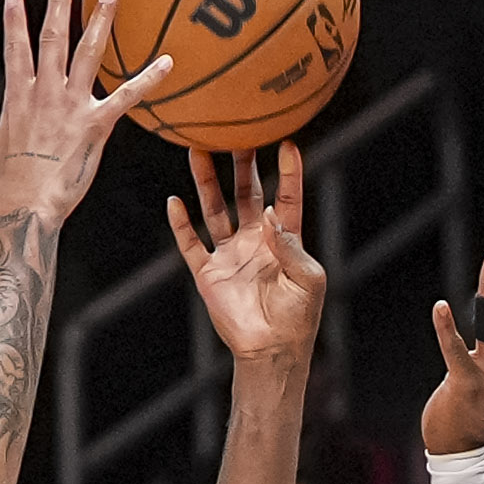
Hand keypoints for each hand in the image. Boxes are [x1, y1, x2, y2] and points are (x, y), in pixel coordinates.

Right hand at [0, 0, 166, 226]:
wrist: (25, 207)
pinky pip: (127, 96)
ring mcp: (72, 105)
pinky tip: (169, 61)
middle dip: (58, 2)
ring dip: (101, 19)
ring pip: (90, 52)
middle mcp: (45, 92)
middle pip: (53, 37)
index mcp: (18, 97)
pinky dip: (149, 78)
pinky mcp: (97, 124)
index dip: (14, 22)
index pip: (15, 50)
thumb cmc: (2, 187)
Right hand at [166, 143, 327, 366]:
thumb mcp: (308, 278)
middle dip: (240, 163)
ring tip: (198, 150)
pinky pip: (191, 244)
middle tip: (235, 131)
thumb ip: (290, 243)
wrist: (271, 352)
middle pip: (245, 192)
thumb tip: (270, 211)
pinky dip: (181, 224)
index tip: (287, 142)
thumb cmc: (299, 317)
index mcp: (283, 239)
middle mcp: (254, 240)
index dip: (288, 172)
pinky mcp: (208, 273)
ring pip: (215, 209)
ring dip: (207, 181)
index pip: (286, 196)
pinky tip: (175, 202)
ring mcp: (229, 254)